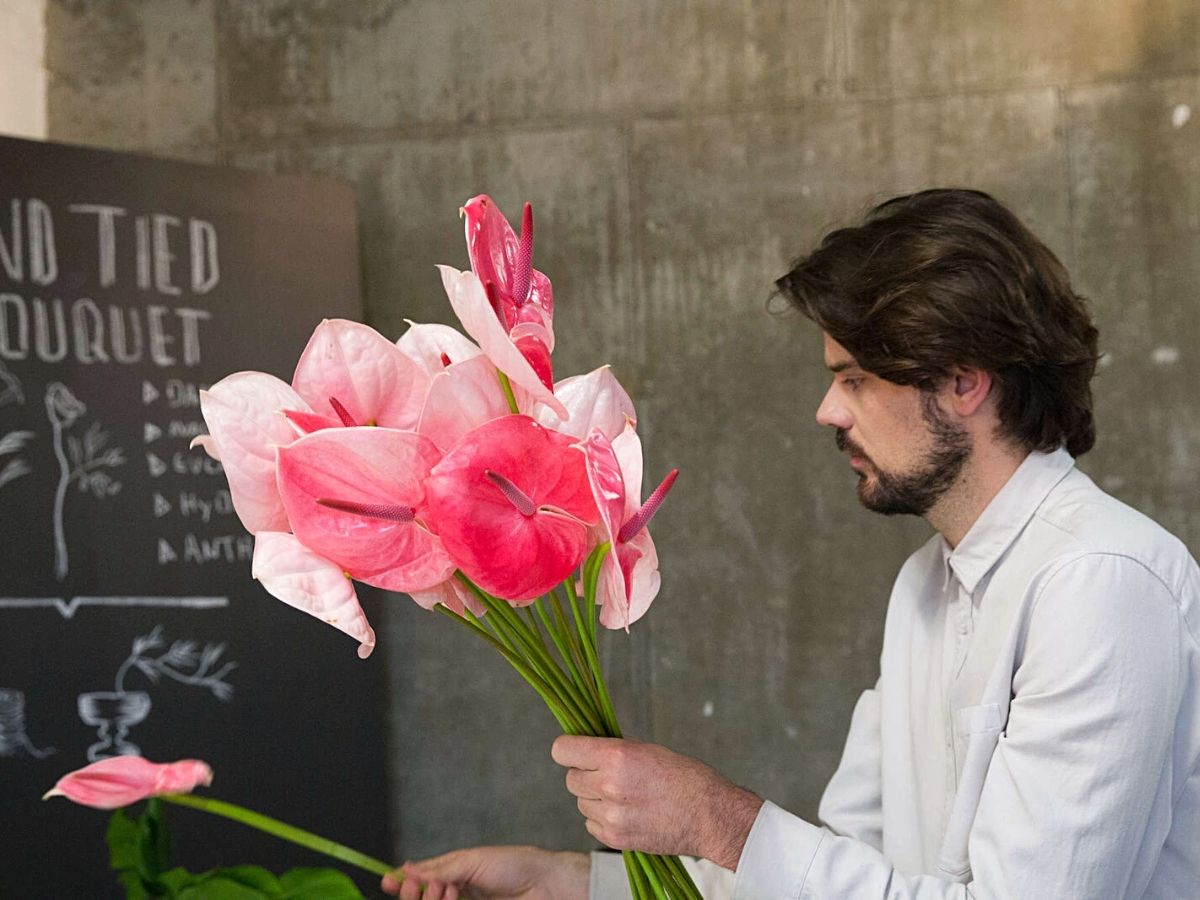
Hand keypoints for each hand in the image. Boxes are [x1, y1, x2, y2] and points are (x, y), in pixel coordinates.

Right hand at [381, 845, 589, 898]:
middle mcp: (456, 893)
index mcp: (454, 874)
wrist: (545, 885)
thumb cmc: (514, 865)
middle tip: (420, 885)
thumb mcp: (473, 860)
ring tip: (448, 889)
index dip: (403, 883)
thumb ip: (441, 868)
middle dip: (414, 894)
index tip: (389, 881)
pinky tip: (454, 897)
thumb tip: (408, 870)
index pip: (421, 880)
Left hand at [551, 736, 763, 869]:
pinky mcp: (615, 838)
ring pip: (580, 803)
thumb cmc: (685, 777)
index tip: (574, 750)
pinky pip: (591, 824)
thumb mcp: (648, 749)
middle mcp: (609, 785)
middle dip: (585, 774)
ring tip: (624, 796)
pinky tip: (626, 813)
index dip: (568, 749)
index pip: (563, 750)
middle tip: (607, 774)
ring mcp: (611, 815)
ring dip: (594, 798)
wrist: (709, 815)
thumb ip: (614, 748)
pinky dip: (602, 819)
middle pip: (571, 779)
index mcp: (617, 756)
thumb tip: (589, 746)